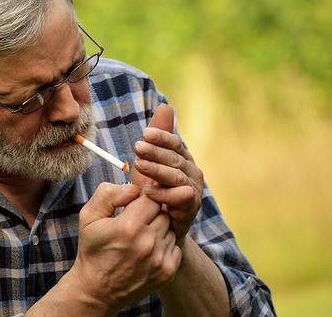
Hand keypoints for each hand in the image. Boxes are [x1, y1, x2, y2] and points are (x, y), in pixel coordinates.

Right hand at [68, 182, 181, 313]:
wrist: (97, 290)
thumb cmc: (93, 249)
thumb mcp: (88, 216)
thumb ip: (108, 194)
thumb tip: (134, 187)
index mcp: (128, 226)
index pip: (151, 198)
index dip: (142, 201)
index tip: (133, 208)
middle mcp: (147, 242)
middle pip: (163, 213)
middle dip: (151, 215)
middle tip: (135, 223)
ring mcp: (159, 259)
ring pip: (170, 229)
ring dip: (158, 230)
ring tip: (140, 239)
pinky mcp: (167, 272)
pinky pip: (175, 247)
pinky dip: (164, 247)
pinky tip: (147, 252)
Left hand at [130, 105, 203, 241]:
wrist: (162, 225)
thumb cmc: (156, 188)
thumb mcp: (152, 161)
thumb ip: (157, 138)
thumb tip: (166, 106)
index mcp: (183, 157)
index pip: (174, 143)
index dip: (161, 137)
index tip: (144, 133)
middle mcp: (192, 171)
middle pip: (174, 158)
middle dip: (155, 152)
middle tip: (137, 148)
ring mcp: (194, 190)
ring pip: (176, 176)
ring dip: (157, 170)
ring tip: (139, 165)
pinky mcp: (191, 208)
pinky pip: (180, 198)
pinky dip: (164, 194)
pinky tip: (148, 191)